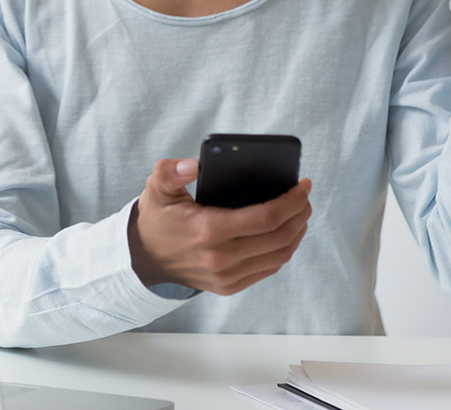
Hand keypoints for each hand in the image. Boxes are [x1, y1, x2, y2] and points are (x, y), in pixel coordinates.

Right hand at [128, 158, 312, 294]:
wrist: (145, 257)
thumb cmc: (158, 217)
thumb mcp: (157, 187)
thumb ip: (170, 171)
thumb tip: (194, 165)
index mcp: (208, 230)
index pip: (265, 218)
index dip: (291, 201)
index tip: (303, 185)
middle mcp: (220, 258)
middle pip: (279, 237)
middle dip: (300, 214)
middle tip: (305, 196)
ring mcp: (226, 276)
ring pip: (279, 256)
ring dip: (297, 232)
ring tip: (301, 212)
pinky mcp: (229, 286)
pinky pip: (268, 269)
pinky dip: (284, 250)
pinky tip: (287, 232)